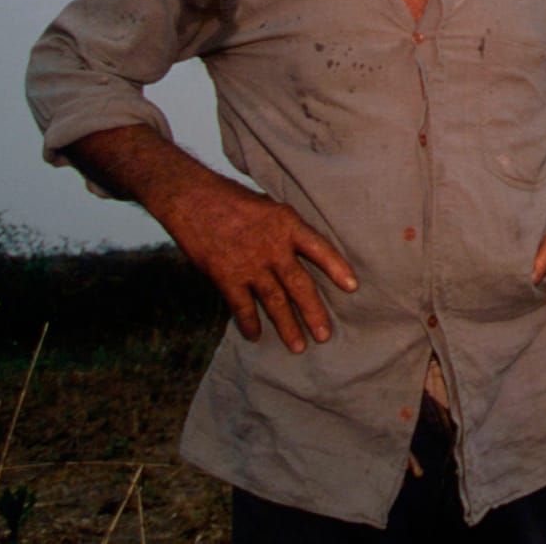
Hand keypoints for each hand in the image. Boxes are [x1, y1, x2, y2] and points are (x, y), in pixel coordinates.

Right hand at [158, 173, 358, 352]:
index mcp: (288, 224)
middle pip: (300, 284)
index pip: (320, 248)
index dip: (337, 267)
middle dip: (314, 312)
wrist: (192, 198)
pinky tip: (255, 335)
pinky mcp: (226, 275)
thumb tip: (300, 251)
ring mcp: (250, 263)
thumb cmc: (232, 199)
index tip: (352, 287)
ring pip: (274, 301)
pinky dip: (249, 322)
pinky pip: (242, 306)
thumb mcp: (269, 207)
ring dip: (286, 326)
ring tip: (298, 347)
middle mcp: (273, 246)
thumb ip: (285, 230)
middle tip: (324, 335)